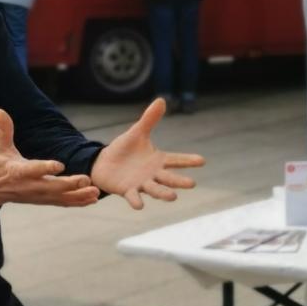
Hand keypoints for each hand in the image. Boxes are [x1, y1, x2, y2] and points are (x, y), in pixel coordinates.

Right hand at [0, 109, 99, 207]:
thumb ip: (3, 129)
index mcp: (18, 171)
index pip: (33, 170)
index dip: (45, 168)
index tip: (59, 165)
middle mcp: (29, 185)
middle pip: (51, 186)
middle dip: (69, 184)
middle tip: (86, 179)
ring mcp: (37, 195)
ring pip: (59, 197)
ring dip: (78, 196)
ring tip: (95, 192)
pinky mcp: (43, 200)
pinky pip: (61, 202)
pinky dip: (77, 202)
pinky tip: (93, 199)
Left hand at [90, 98, 206, 208]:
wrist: (104, 164)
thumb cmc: (124, 149)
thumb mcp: (137, 133)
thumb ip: (150, 119)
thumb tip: (161, 99)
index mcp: (158, 160)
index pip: (177, 160)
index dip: (188, 161)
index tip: (202, 161)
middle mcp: (153, 174)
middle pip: (169, 178)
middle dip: (180, 181)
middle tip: (192, 184)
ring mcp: (141, 184)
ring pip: (155, 190)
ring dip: (163, 194)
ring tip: (173, 197)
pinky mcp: (127, 191)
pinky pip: (133, 197)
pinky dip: (136, 201)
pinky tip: (140, 205)